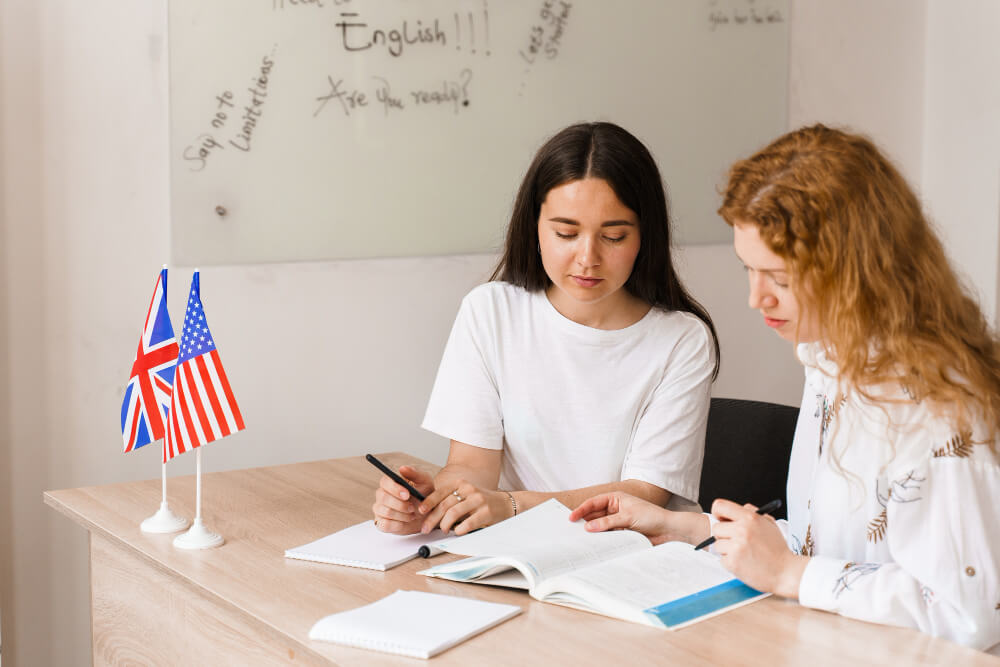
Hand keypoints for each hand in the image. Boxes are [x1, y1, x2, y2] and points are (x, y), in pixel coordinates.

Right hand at [372, 465, 434, 533]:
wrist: (427, 514)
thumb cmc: (424, 495)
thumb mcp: (425, 483)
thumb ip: (415, 474)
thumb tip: (402, 468)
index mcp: (391, 482)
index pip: (385, 482)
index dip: (395, 488)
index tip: (407, 494)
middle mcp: (382, 494)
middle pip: (383, 497)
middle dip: (401, 504)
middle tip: (412, 508)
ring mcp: (380, 509)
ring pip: (386, 512)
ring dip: (403, 515)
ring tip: (412, 514)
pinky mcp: (381, 523)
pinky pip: (385, 524)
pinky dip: (398, 524)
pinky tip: (406, 522)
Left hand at [417, 480, 512, 534]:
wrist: (506, 504)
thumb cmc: (481, 502)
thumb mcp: (465, 495)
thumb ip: (450, 500)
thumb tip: (428, 512)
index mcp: (461, 484)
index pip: (440, 492)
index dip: (428, 502)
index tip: (420, 512)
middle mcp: (469, 489)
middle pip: (444, 505)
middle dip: (432, 519)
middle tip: (425, 529)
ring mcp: (478, 500)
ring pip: (453, 513)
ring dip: (444, 525)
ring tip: (443, 530)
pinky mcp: (486, 512)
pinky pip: (467, 523)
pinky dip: (458, 530)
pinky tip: (457, 532)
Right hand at [569, 492, 693, 544]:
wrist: (668, 530)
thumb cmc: (652, 516)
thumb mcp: (627, 517)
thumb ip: (607, 523)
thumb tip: (589, 527)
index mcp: (615, 498)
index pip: (593, 503)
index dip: (581, 510)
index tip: (571, 518)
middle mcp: (615, 509)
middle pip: (594, 515)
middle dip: (584, 522)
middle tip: (571, 530)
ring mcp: (617, 521)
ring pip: (600, 526)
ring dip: (592, 532)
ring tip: (580, 539)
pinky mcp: (621, 533)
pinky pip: (607, 536)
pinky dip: (601, 539)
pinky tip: (594, 544)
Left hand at [710, 499, 808, 597]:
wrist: (786, 572)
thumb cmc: (778, 550)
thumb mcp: (769, 524)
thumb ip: (752, 513)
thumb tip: (739, 508)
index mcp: (750, 518)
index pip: (720, 506)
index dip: (717, 513)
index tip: (721, 519)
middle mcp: (742, 530)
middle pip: (716, 528)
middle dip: (724, 536)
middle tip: (736, 542)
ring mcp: (736, 546)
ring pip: (717, 545)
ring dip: (727, 551)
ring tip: (743, 554)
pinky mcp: (733, 562)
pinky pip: (721, 560)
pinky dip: (730, 563)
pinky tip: (744, 563)